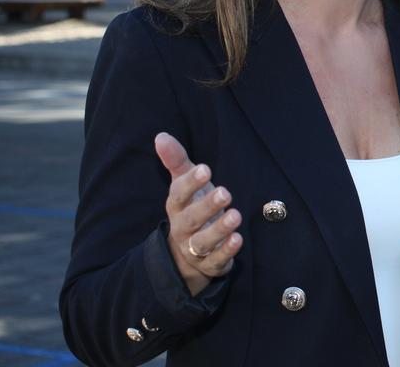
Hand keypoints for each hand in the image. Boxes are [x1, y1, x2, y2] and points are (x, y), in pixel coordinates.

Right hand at [155, 132, 242, 295]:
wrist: (185, 255)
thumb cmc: (191, 209)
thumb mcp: (184, 184)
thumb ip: (176, 161)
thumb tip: (161, 136)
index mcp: (177, 206)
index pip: (179, 194)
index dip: (190, 182)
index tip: (205, 169)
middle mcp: (184, 227)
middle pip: (192, 218)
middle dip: (207, 206)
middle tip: (225, 192)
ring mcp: (196, 248)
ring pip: (203, 241)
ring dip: (219, 229)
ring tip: (235, 215)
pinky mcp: (211, 263)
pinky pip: (217, 259)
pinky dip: (227, 250)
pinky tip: (238, 239)